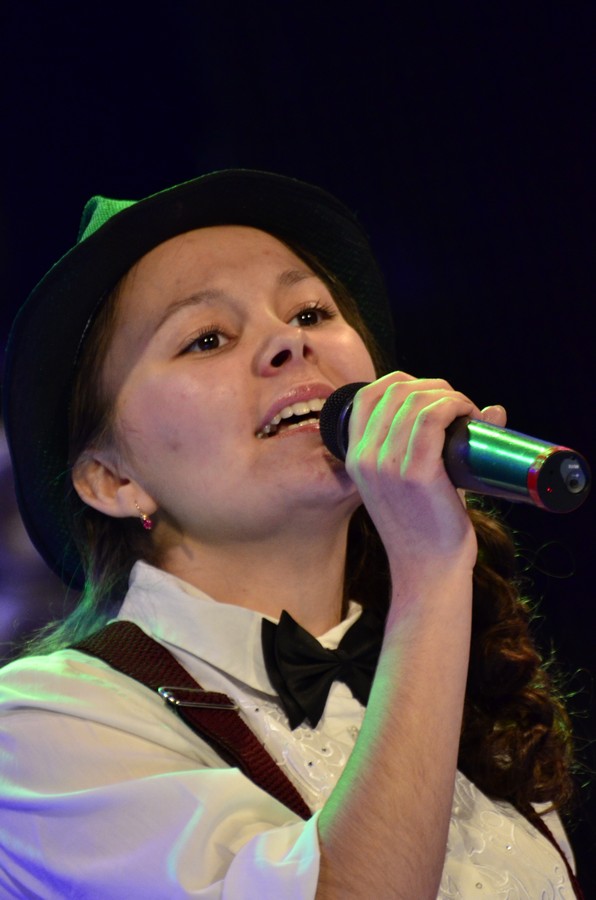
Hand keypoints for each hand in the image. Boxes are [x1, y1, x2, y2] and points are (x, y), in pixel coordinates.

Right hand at [344, 372, 506, 581]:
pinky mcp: (416, 473)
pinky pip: (432, 417)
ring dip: (449, 395)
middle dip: (433, 387)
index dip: (401, 382)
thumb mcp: (410, 482)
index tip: (431, 396)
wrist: (427, 570)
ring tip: (467, 413)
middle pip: (395, 390)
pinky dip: (455, 405)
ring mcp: (387, 465)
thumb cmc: (424, 528)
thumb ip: (436, 445)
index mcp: (355, 457)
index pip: (366, 396)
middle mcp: (364, 457)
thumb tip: (492, 411)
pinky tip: (469, 414)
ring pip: (417, 399)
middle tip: (458, 407)